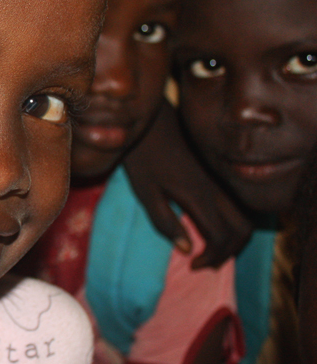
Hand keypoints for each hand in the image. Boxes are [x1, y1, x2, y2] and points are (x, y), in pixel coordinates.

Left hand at [123, 104, 251, 268]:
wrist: (152, 123)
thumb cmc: (142, 158)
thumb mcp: (146, 193)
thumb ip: (165, 222)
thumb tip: (186, 249)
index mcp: (198, 197)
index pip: (221, 237)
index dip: (212, 257)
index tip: (193, 265)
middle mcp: (217, 190)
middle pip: (243, 230)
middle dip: (229, 253)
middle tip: (204, 262)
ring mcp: (220, 181)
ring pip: (246, 217)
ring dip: (234, 238)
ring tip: (210, 249)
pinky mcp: (217, 176)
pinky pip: (238, 205)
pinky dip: (234, 223)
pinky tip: (213, 228)